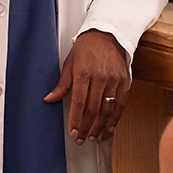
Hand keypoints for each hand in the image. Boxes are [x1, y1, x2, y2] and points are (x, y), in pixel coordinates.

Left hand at [43, 29, 128, 144]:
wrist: (107, 35)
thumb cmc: (86, 47)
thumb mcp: (69, 63)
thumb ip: (62, 84)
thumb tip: (50, 98)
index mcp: (83, 73)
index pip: (79, 102)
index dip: (76, 120)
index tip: (73, 131)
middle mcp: (99, 78)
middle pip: (93, 109)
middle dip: (87, 127)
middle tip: (81, 138)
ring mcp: (113, 81)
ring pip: (107, 109)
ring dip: (100, 126)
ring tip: (93, 136)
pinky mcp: (123, 82)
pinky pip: (120, 104)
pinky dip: (116, 118)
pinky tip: (109, 127)